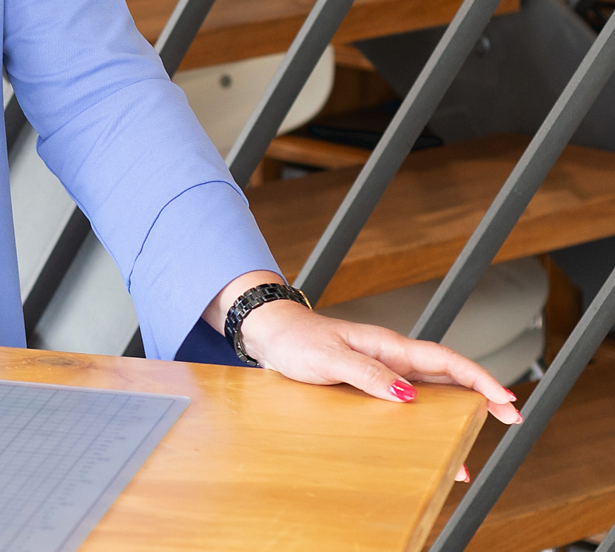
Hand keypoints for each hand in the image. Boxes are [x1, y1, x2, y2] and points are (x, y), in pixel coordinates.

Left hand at [238, 298, 522, 425]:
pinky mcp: (372, 384)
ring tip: (471, 447)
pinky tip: (432, 438)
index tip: (504, 397)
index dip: (478, 378)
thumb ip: (367, 373)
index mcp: (388, 345)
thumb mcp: (330, 357)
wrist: (274, 336)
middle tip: (511, 419)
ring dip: (457, 414)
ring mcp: (384, 370)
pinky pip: (408, 402)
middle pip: (448, 377)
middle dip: (482, 396)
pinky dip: (427, 419)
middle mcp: (392, 357)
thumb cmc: (297, 340)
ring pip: (432, 393)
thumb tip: (407, 394)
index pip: (445, 360)